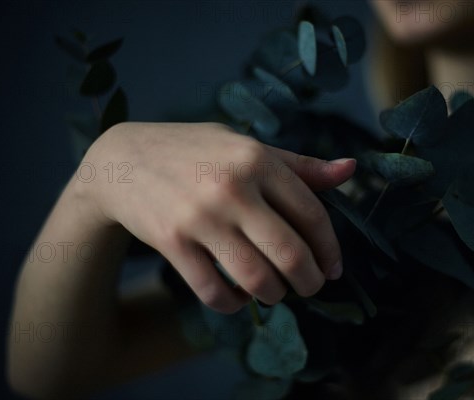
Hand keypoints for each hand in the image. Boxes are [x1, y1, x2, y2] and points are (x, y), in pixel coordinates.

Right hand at [77, 122, 355, 312]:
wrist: (122, 159)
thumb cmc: (195, 151)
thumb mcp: (246, 146)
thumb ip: (299, 164)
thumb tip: (351, 169)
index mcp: (257, 159)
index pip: (312, 215)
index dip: (329, 249)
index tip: (333, 268)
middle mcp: (232, 188)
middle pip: (290, 254)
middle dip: (309, 282)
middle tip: (310, 287)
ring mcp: (200, 217)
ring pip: (256, 279)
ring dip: (274, 295)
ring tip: (275, 292)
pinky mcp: (172, 243)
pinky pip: (215, 292)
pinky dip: (233, 304)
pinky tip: (238, 297)